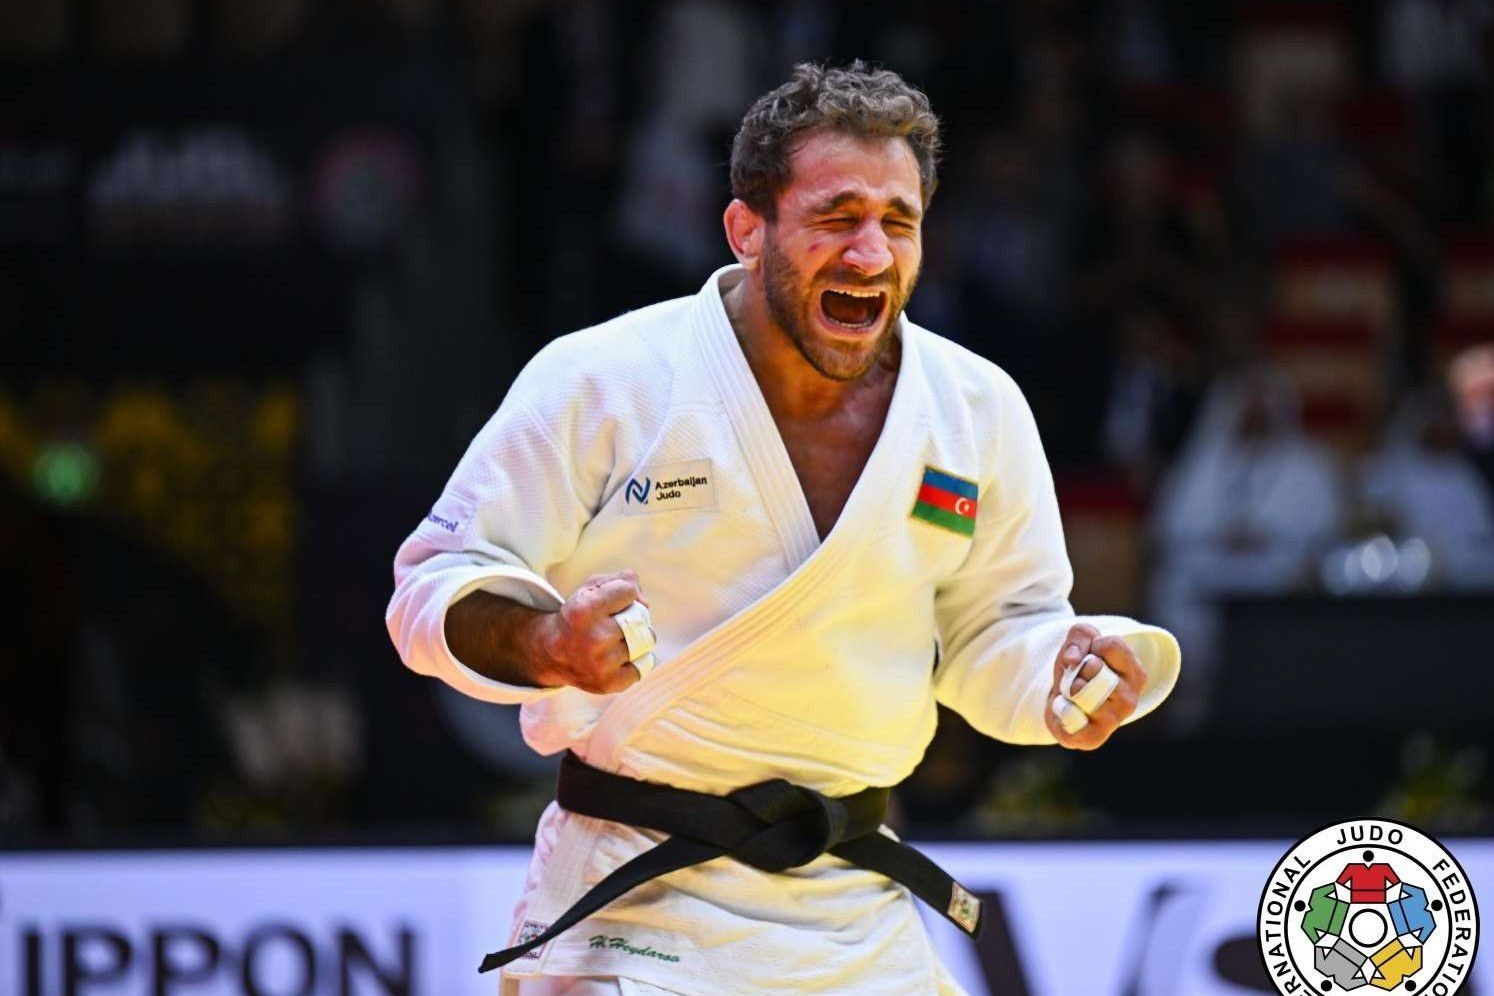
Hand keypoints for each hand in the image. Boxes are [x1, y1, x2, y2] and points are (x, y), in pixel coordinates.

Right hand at [526, 570, 649, 694]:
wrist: (553, 655)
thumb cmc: (579, 617)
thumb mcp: (590, 590)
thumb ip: (618, 580)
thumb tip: (640, 591)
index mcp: (584, 610)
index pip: (629, 590)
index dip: (625, 592)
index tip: (614, 599)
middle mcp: (594, 638)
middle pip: (640, 617)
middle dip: (635, 614)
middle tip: (619, 619)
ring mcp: (602, 664)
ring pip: (647, 640)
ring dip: (639, 636)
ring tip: (620, 638)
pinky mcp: (609, 683)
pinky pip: (644, 664)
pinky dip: (637, 658)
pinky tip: (620, 656)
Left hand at [1042, 623, 1146, 749]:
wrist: (1063, 705)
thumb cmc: (1079, 670)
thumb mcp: (1080, 643)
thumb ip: (1080, 636)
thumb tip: (1073, 659)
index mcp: (1135, 672)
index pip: (1112, 645)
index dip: (1092, 645)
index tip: (1090, 656)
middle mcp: (1131, 698)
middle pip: (1093, 667)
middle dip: (1077, 667)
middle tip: (1078, 678)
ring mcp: (1114, 719)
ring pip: (1080, 690)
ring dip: (1068, 687)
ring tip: (1073, 694)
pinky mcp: (1094, 737)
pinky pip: (1070, 715)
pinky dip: (1061, 708)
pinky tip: (1068, 710)